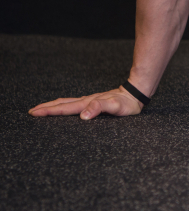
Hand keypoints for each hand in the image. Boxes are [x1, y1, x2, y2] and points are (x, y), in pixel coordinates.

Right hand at [28, 87, 143, 118]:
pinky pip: (74, 104)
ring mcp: (89, 101)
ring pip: (66, 103)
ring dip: (52, 106)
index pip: (64, 108)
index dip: (49, 111)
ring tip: (41, 109)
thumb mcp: (115, 107)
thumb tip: (83, 115)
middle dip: (46, 108)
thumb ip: (100, 108)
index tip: (35, 113)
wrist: (135, 94)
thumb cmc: (127, 104)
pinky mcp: (93, 102)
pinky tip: (62, 107)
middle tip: (31, 112)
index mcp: (87, 103)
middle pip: (62, 104)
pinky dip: (63, 105)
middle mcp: (86, 101)